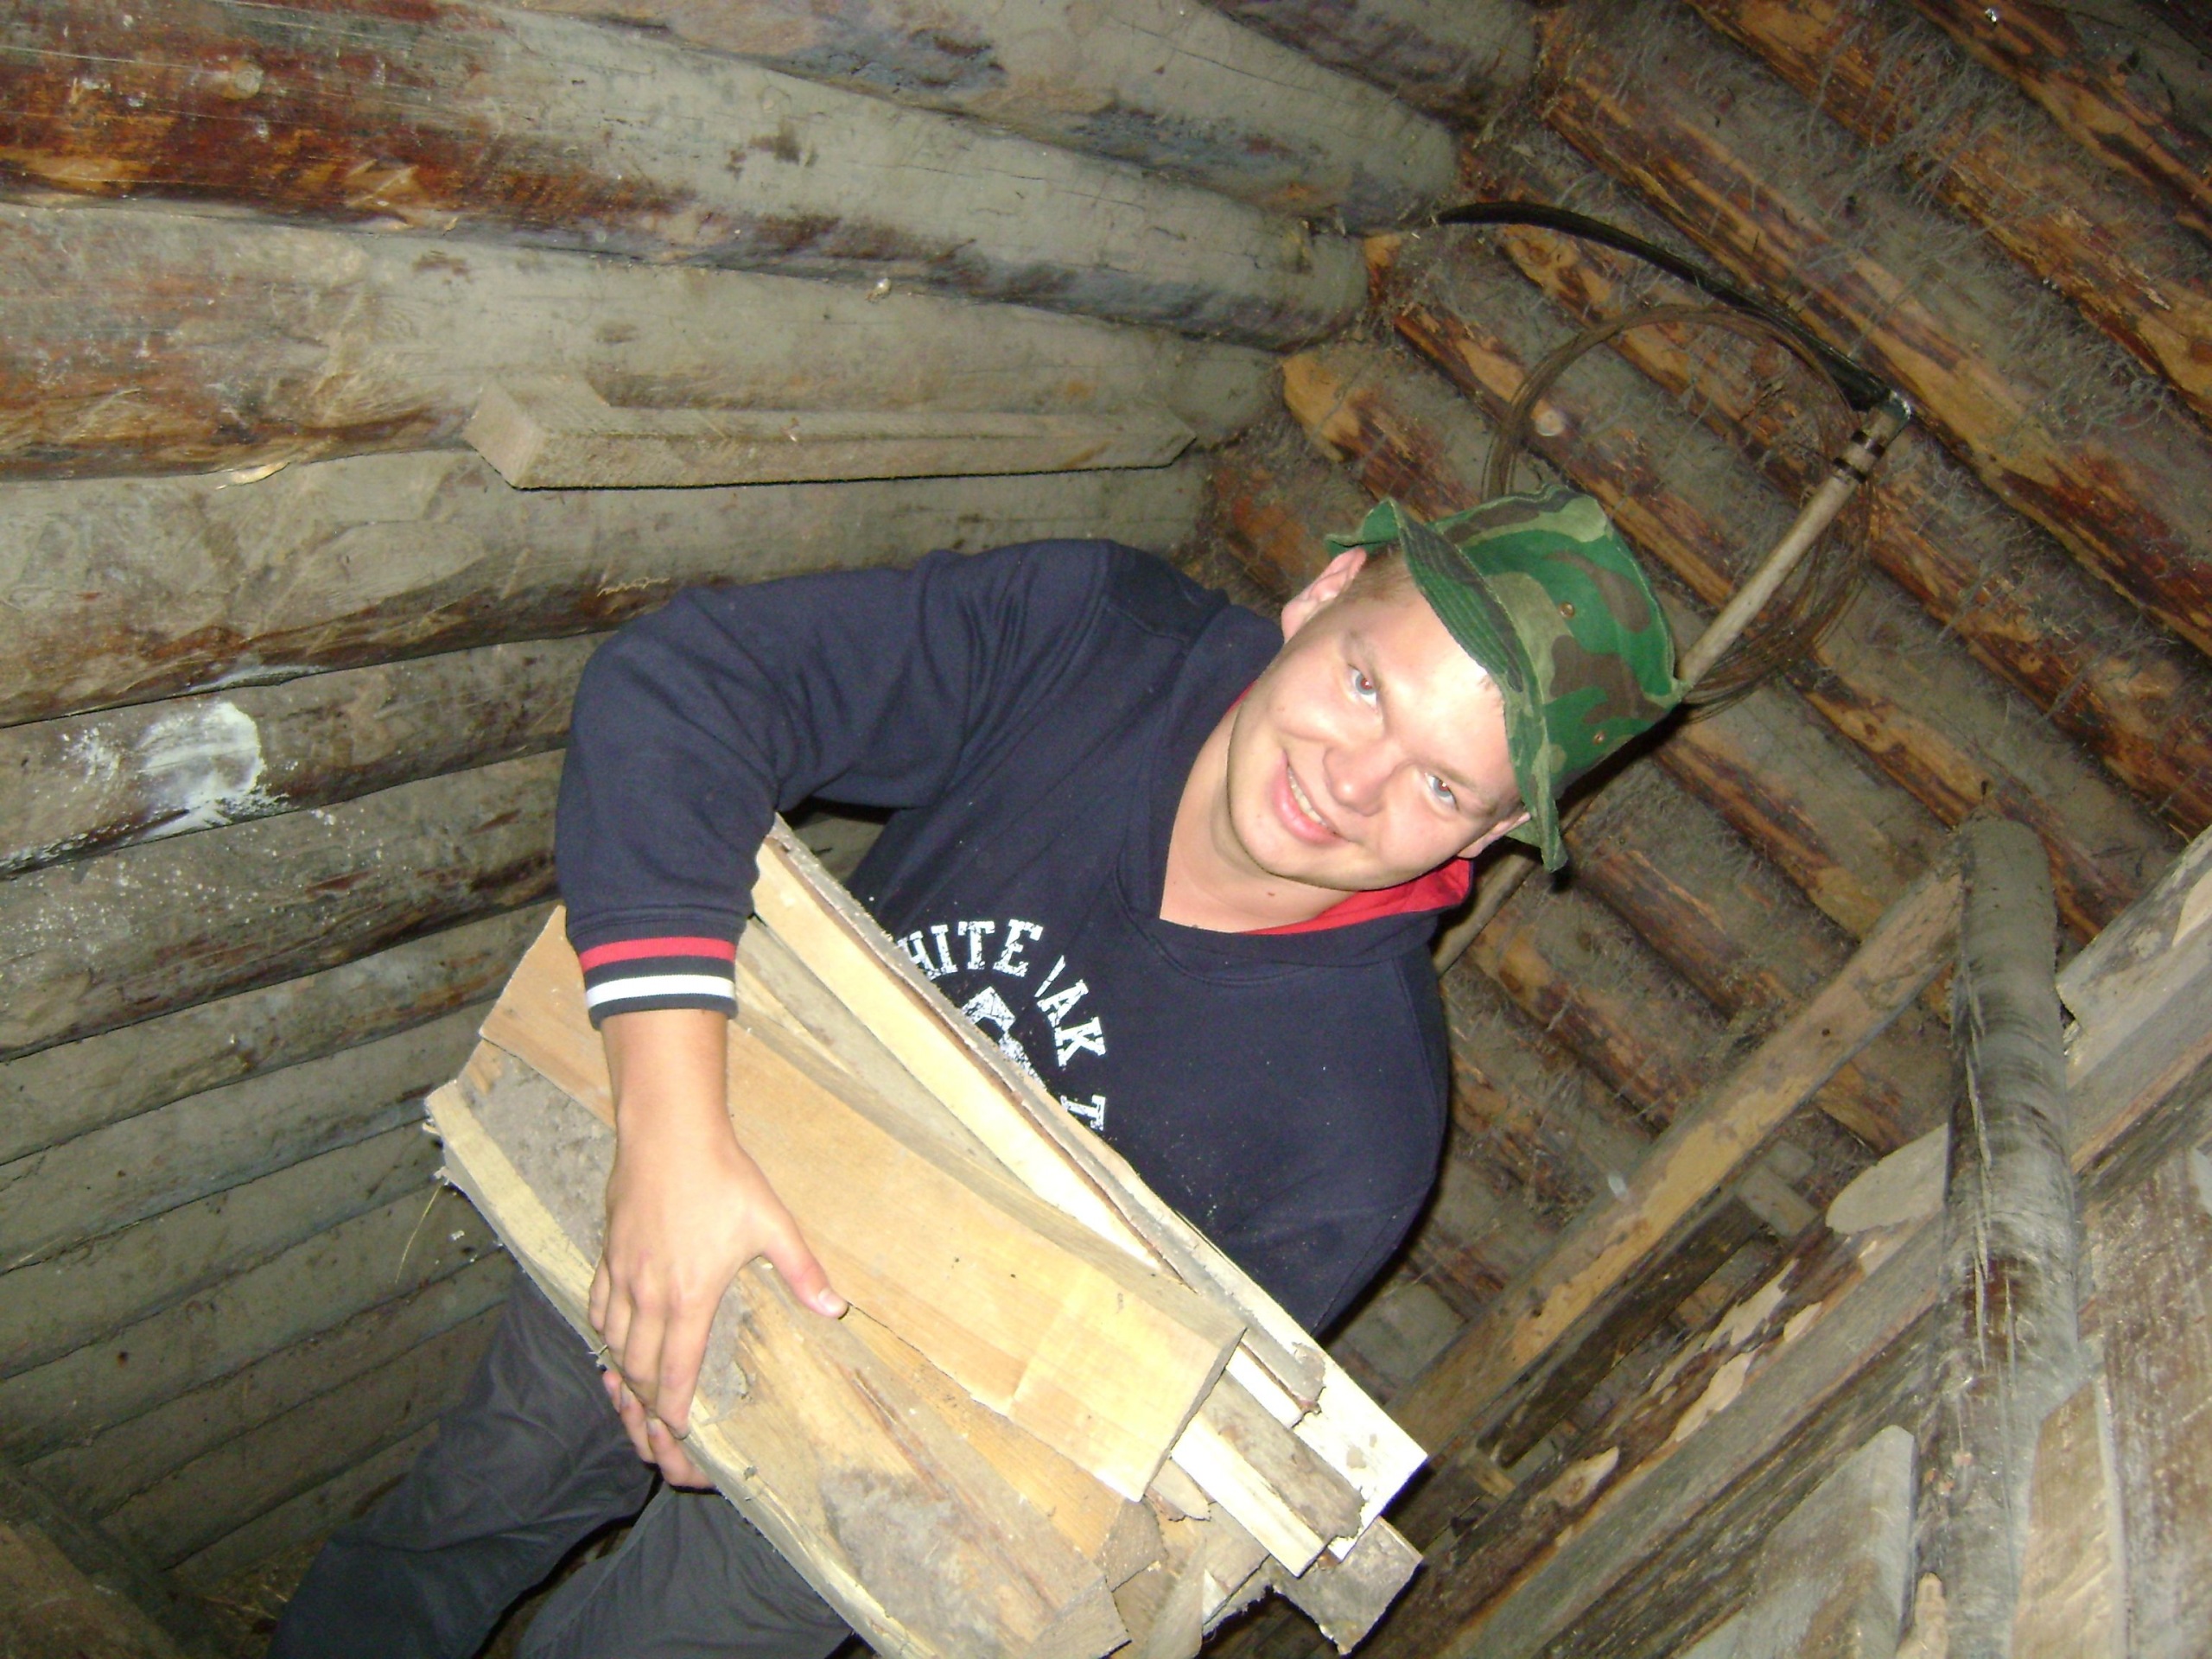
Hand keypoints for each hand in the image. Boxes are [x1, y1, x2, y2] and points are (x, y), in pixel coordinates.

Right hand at [589, 1007, 843, 1483]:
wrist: (669, 1132)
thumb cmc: (723, 1176)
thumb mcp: (772, 1223)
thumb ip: (802, 1272)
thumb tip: (835, 1310)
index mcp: (689, 1297)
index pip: (674, 1374)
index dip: (673, 1416)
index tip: (678, 1444)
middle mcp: (649, 1294)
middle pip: (636, 1371)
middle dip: (644, 1415)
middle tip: (655, 1445)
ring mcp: (623, 1275)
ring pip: (612, 1345)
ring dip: (622, 1380)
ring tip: (632, 1407)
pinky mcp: (608, 1254)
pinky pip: (598, 1309)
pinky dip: (603, 1338)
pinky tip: (611, 1348)